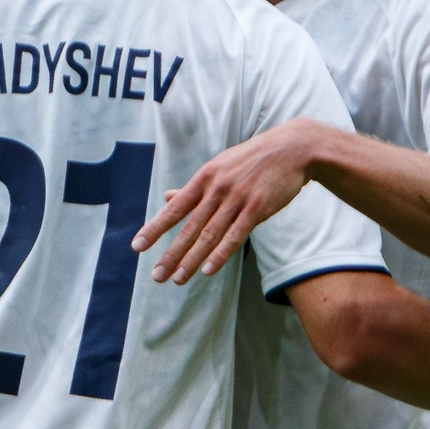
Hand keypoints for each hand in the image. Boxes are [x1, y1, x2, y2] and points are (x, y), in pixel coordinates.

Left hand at [132, 120, 322, 283]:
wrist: (291, 149)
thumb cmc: (252, 160)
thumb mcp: (219, 167)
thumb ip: (195, 187)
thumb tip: (167, 196)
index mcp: (205, 178)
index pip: (175, 208)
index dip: (155, 228)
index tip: (138, 247)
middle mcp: (217, 189)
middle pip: (189, 227)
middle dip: (171, 253)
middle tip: (157, 275)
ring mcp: (237, 199)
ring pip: (210, 235)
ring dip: (192, 259)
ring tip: (178, 279)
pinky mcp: (257, 208)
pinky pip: (235, 235)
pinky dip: (220, 254)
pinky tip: (207, 270)